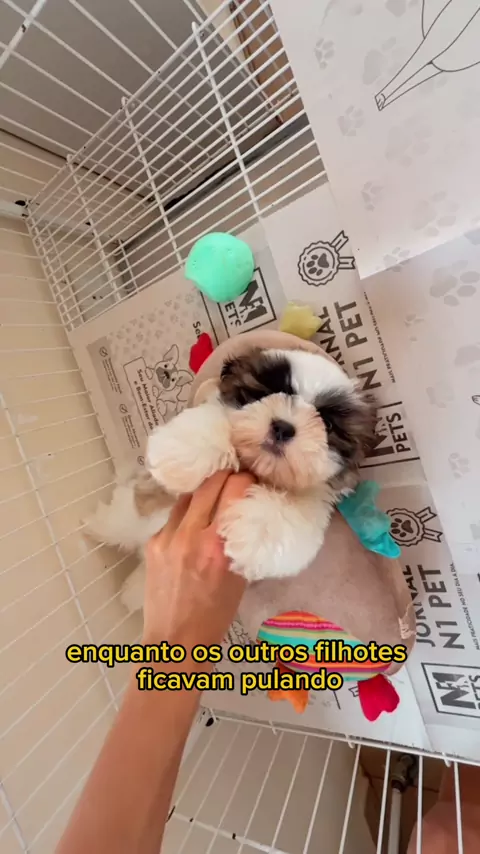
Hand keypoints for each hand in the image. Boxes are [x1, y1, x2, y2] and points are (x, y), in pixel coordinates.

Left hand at [142, 471, 254, 649]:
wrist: (176, 641)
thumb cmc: (216, 614)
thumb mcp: (240, 576)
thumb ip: (243, 541)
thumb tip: (250, 512)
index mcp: (218, 546)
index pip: (234, 490)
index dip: (246, 480)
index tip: (252, 482)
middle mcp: (191, 535)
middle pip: (210, 484)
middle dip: (226, 476)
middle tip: (236, 479)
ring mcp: (167, 538)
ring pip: (188, 496)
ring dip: (204, 492)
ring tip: (215, 496)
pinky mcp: (152, 544)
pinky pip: (173, 517)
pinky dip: (187, 515)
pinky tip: (193, 525)